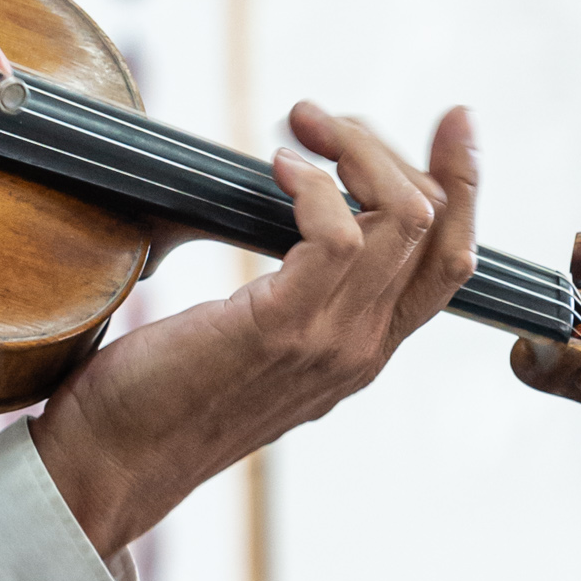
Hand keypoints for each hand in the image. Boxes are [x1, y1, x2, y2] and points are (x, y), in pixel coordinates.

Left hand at [32, 101, 480, 564]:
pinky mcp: (280, 327)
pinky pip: (337, 234)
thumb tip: (299, 207)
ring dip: (352, 148)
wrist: (116, 460)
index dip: (465, 184)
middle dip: (387, 147)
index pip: (450, 261)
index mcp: (363, 349)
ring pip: (400, 216)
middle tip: (321, 120)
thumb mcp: (255, 339)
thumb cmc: (163, 393)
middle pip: (436, 224)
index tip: (453, 121)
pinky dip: (311, 183)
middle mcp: (361, 348)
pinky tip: (277, 169)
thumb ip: (297, 293)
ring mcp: (328, 340)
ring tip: (301, 127)